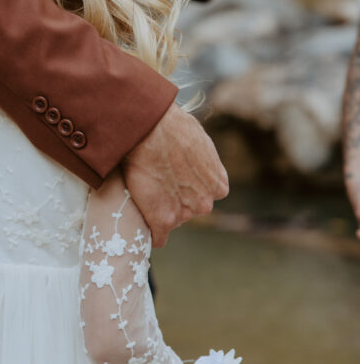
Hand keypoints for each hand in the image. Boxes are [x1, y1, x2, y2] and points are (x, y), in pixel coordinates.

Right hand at [122, 103, 228, 247]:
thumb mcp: (199, 141)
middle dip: (174, 200)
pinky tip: (144, 225)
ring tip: (144, 191)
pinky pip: (158, 236)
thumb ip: (201, 160)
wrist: (151, 131)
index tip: (172, 181)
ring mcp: (184, 214)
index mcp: (218, 185)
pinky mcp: (163, 220)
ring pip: (171, 219)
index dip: (186, 189)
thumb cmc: (172, 127)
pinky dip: (151, 232)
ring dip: (160, 210)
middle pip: (188, 210)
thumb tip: (191, 158)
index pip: (202, 196)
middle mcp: (205, 203)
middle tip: (156, 184)